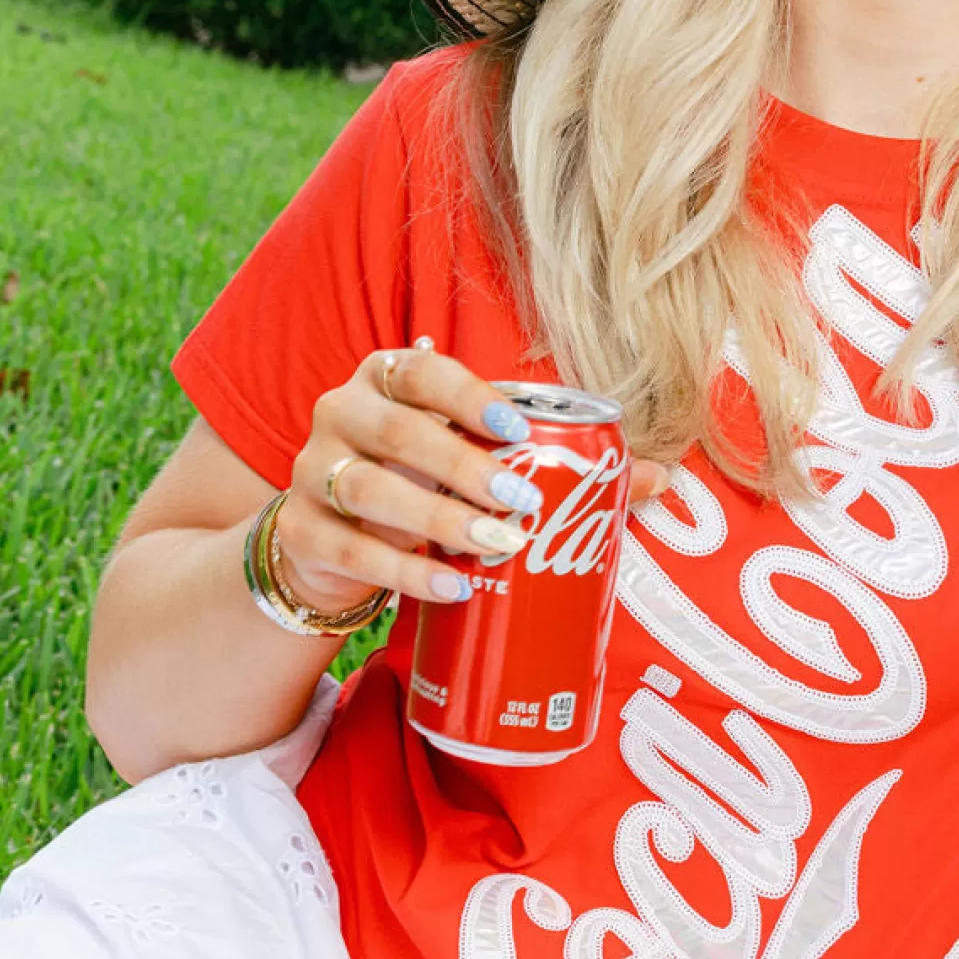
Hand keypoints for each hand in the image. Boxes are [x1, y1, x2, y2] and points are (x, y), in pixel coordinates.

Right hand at [278, 346, 668, 616]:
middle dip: (464, 466)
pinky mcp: (299, 533)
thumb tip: (659, 478)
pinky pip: (350, 551)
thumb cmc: (418, 488)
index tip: (520, 428)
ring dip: (440, 520)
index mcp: (384, 380)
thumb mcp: (469, 465)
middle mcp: (340, 415)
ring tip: (497, 546)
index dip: (470, 396)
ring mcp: (312, 474)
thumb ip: (551, 464)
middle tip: (523, 500)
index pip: (422, 371)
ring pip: (372, 491)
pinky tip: (453, 587)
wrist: (327, 547)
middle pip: (399, 432)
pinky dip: (405, 574)